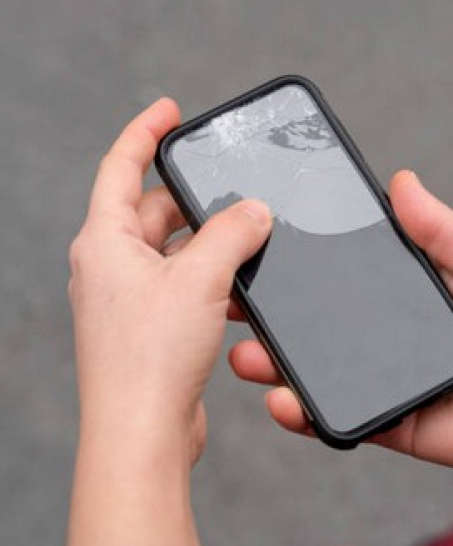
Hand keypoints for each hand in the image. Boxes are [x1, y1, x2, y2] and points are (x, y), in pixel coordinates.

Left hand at [69, 98, 271, 464]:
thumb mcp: (200, 278)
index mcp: (104, 242)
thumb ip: (232, 233)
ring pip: (175, 253)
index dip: (145, 132)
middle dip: (196, 203)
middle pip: (154, 212)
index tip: (170, 112)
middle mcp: (109, 267)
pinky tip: (242, 295)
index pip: (120, 167)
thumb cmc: (151, 358)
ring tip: (247, 249)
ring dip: (211, 248)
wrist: (142, 434)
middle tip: (236, 195)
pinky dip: (212, 283)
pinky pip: (183, 288)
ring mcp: (128, 300)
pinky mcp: (150, 329)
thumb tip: (255, 211)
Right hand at [230, 170, 452, 502]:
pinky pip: (334, 418)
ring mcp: (378, 379)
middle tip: (233, 297)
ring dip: (270, 362)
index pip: (339, 273)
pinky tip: (281, 399)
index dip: (298, 261)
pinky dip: (302, 412)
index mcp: (402, 294)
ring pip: (311, 370)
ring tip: (245, 353)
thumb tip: (400, 180)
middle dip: (267, 312)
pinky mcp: (384, 420)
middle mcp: (382, 335)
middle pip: (312, 322)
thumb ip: (441, 228)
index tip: (259, 244)